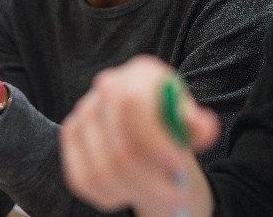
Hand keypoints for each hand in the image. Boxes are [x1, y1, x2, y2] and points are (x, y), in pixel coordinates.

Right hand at [60, 55, 217, 215]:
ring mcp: (83, 112)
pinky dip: (111, 197)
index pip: (132, 103)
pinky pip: (84, 181)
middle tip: (176, 197)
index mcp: (139, 74)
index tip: (175, 165)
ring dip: (136, 194)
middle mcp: (105, 88)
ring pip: (103, 171)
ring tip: (160, 197)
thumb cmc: (171, 122)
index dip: (153, 139)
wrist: (148, 126)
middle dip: (152, 183)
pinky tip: (131, 192)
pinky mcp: (69, 136)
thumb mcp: (189, 122)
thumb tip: (203, 127)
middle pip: (120, 147)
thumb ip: (197, 126)